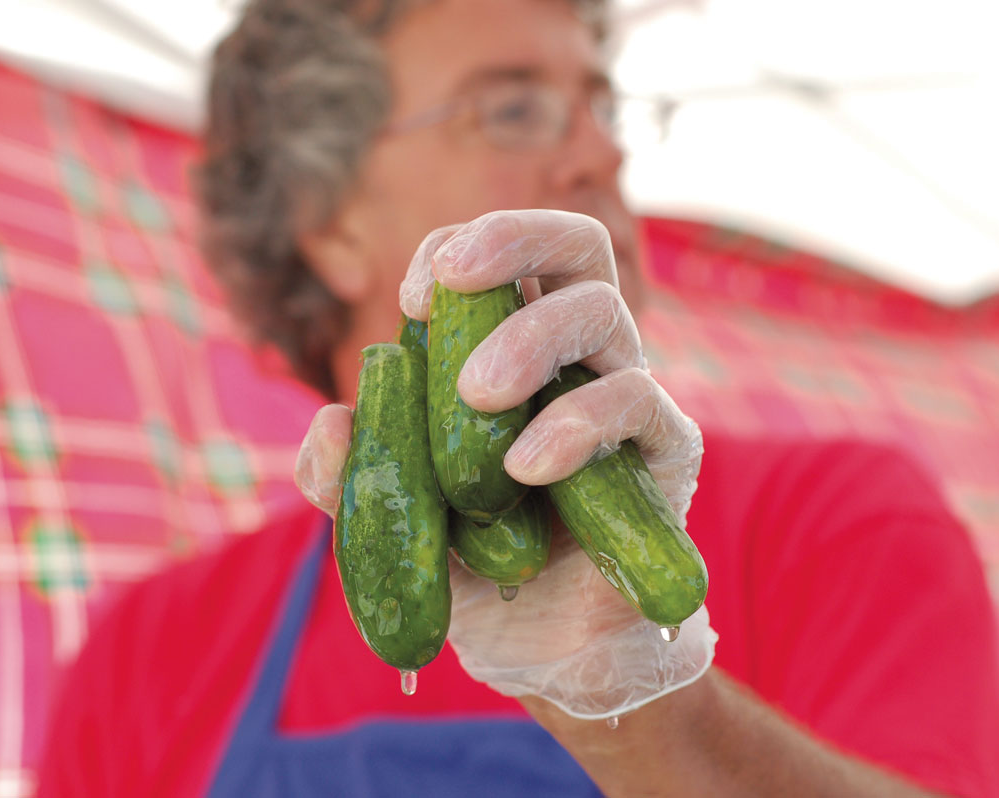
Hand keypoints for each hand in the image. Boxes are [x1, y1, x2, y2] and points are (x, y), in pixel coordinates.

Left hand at [296, 209, 714, 718]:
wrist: (537, 644)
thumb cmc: (468, 561)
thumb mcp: (396, 517)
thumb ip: (356, 474)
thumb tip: (331, 422)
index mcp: (514, 346)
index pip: (504, 256)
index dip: (458, 248)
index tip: (408, 299)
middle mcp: (577, 355)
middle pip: (576, 245)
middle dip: (514, 236)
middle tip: (450, 281)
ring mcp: (626, 394)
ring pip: (602, 311)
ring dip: (530, 337)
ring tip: (476, 396)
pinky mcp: (667, 450)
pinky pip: (637, 401)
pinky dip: (579, 421)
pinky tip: (528, 468)